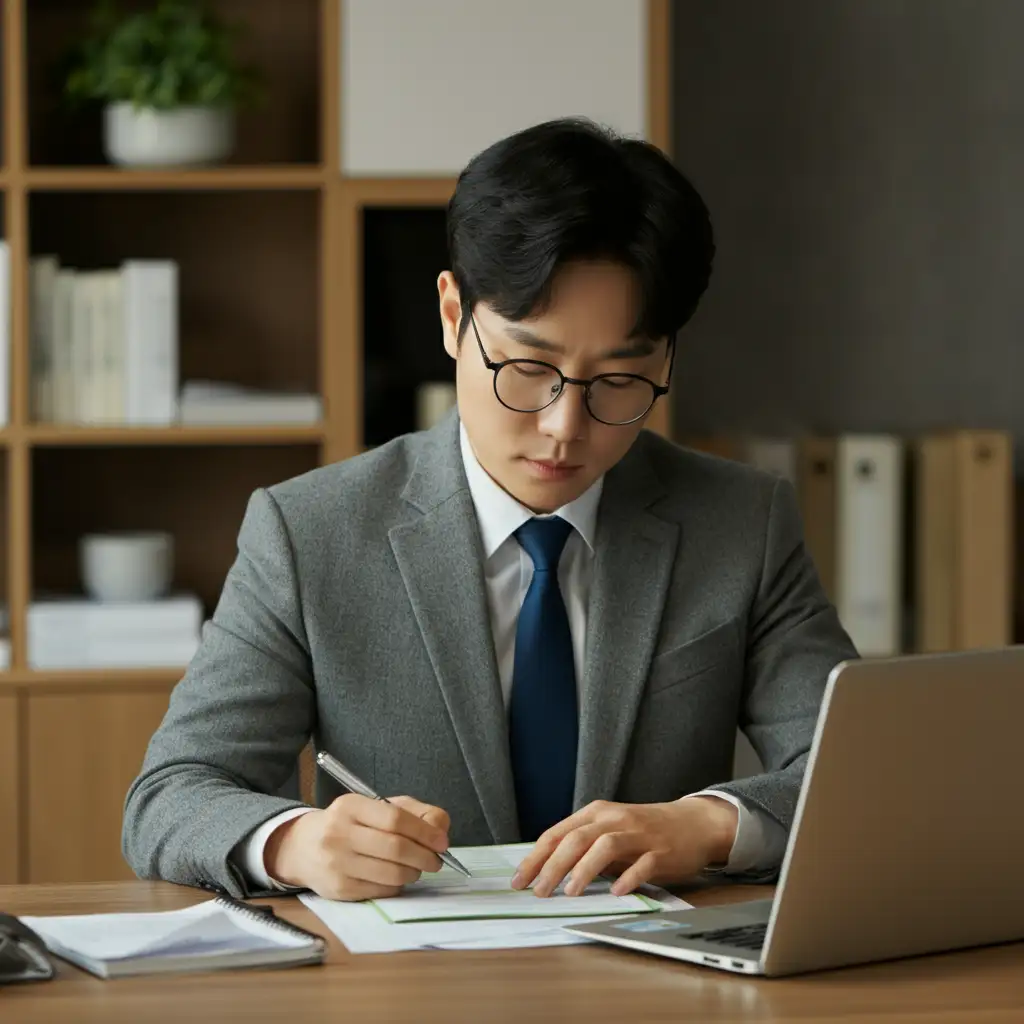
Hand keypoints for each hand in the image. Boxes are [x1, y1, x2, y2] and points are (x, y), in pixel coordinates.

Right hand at [264, 794, 450, 900]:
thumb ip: (412, 812)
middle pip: (395, 848)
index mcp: (351, 806)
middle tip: (436, 860)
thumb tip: (440, 830)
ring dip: (413, 873)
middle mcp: (339, 833)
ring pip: (391, 874)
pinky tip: (396, 878)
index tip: (442, 842)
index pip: (395, 819)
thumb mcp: (376, 807)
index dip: (425, 832)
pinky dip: (397, 886)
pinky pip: (381, 891)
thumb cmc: (349, 824)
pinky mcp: (338, 889)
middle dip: (424, 856)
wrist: (303, 847)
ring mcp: (337, 863)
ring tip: (417, 868)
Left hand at [510, 797, 737, 897]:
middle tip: (538, 891)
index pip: (557, 833)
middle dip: (553, 866)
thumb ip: (582, 846)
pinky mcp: (661, 852)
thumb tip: (545, 869)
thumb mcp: (608, 830)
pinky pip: (642, 864)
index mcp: (596, 813)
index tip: (519, 880)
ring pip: (605, 846)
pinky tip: (616, 892)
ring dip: (584, 869)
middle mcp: (614, 819)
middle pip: (576, 838)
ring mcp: (638, 834)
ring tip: (570, 892)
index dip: (536, 857)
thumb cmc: (643, 831)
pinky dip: (627, 878)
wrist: (692, 823)